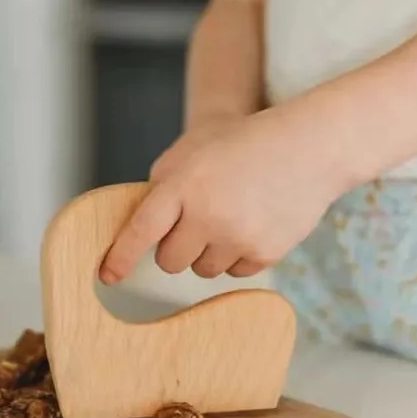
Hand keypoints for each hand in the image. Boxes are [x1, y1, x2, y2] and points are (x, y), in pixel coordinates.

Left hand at [100, 102, 337, 281]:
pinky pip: (234, 272)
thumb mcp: (194, 147)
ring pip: (203, 270)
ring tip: (230, 216)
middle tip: (196, 221)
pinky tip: (251, 224)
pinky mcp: (265, 254)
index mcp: (185, 184)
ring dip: (208, 251)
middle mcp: (209, 215)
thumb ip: (163, 183)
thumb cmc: (245, 142)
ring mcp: (239, 238)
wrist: (309, 147)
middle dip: (175, 247)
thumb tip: (145, 226)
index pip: (142, 230)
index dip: (120, 256)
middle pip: (171, 262)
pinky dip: (236, 254)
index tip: (107, 275)